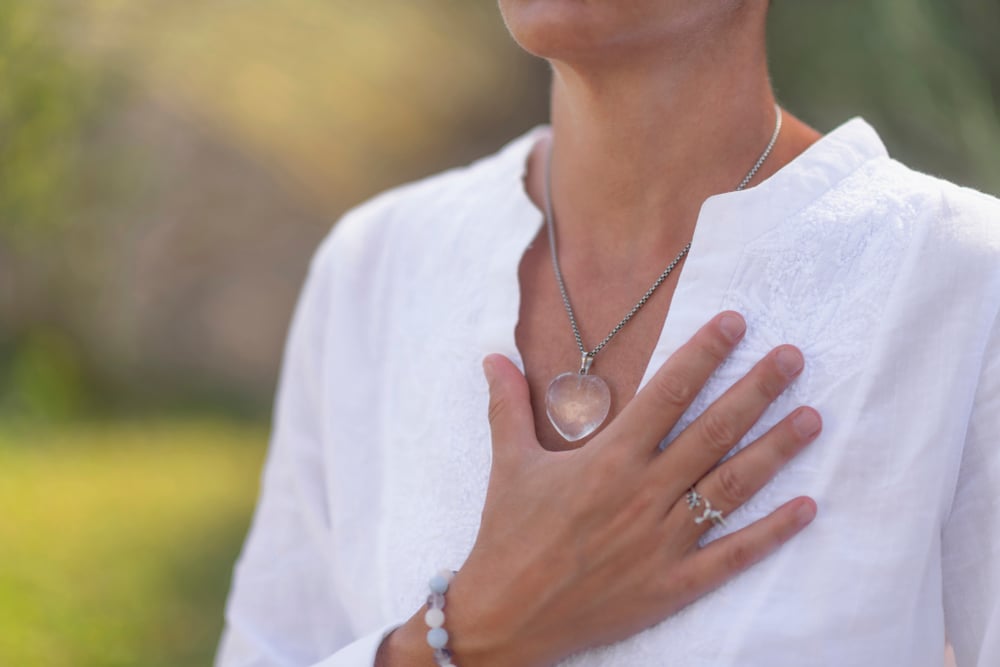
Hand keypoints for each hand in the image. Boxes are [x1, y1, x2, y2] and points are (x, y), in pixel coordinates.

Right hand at [379, 312, 819, 666]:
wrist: (505, 617)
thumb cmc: (507, 536)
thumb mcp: (508, 464)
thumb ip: (508, 406)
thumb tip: (492, 358)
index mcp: (608, 461)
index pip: (667, 394)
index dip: (703, 354)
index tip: (735, 323)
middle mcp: (644, 494)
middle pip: (713, 432)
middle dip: (756, 390)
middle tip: (793, 357)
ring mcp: (663, 542)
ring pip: (732, 487)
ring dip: (775, 450)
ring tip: (812, 417)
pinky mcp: (673, 585)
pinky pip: (732, 556)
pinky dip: (771, 532)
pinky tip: (806, 506)